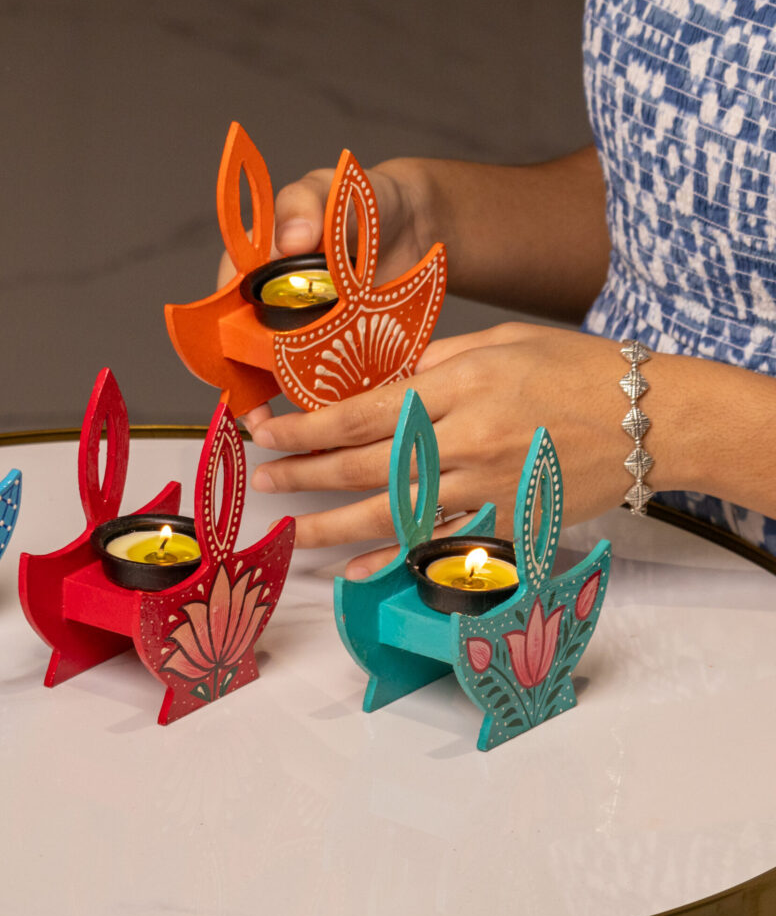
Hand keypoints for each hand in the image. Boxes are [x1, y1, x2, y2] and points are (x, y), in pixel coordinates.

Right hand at [217, 158, 429, 433]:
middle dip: (244, 382)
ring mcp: (297, 333)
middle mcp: (266, 306)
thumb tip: (289, 236)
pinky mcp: (329, 353)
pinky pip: (314, 382)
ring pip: (273, 375)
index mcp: (252, 265)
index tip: (229, 360)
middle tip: (253, 410)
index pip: (222, 306)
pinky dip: (315, 402)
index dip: (220, 337)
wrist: (411, 225)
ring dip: (273, 400)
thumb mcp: (330, 192)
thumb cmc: (358, 202)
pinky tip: (318, 422)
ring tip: (274, 428)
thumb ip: (306, 205)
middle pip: (242, 351)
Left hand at [249, 324, 645, 577]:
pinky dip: (394, 561)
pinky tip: (355, 571)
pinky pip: (436, 545)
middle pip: (364, 464)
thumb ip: (434, 361)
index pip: (360, 411)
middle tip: (263, 480)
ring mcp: (484, 487)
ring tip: (291, 529)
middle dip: (305, 473)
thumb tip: (379, 381)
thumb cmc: (578, 369)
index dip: (306, 426)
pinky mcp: (504, 521)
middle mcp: (464, 440)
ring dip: (332, 524)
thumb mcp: (501, 343)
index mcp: (458, 386)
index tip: (267, 432)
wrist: (652, 419)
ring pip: (390, 512)